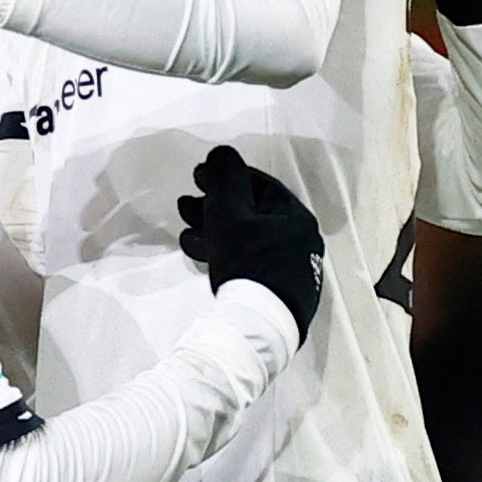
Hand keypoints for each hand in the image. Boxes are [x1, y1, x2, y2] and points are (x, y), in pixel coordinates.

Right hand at [176, 145, 324, 341]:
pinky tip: (201, 259)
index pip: (259, 185)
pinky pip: (247, 264)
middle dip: (213, 207)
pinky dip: (223, 256)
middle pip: (250, 214)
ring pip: (245, 241)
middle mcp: (297, 241)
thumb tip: (222, 153)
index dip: (225, 176)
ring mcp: (290, 269)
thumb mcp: (230, 213)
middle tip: (184, 206)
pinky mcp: (277, 294)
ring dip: (212, 233)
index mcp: (294, 217)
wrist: (259, 328)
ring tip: (185, 236)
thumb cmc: (248, 261)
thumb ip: (225, 178)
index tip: (197, 177)